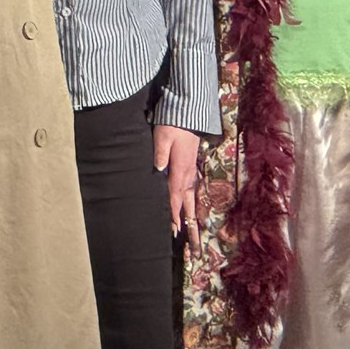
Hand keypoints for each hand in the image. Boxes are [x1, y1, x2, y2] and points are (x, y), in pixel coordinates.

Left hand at [157, 124, 202, 238]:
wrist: (189, 114)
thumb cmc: (173, 124)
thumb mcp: (162, 137)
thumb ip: (160, 154)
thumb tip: (158, 170)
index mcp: (180, 168)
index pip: (175, 194)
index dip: (173, 211)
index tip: (172, 227)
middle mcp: (188, 172)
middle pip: (186, 199)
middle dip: (184, 217)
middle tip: (179, 233)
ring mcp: (191, 169)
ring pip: (190, 195)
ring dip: (188, 211)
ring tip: (187, 226)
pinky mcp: (190, 165)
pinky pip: (190, 187)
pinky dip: (189, 199)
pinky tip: (187, 205)